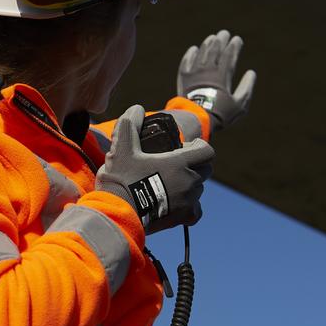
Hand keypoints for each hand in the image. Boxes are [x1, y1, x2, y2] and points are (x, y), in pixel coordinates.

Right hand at [96, 105, 214, 231]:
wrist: (118, 212)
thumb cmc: (121, 179)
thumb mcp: (122, 147)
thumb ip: (130, 124)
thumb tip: (137, 108)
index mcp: (180, 163)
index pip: (206, 151)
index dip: (198, 146)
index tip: (184, 147)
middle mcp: (190, 181)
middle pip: (205, 169)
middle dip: (195, 163)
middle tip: (175, 163)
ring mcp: (188, 201)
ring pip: (199, 188)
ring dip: (190, 182)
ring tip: (170, 181)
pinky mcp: (182, 217)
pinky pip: (196, 210)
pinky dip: (190, 206)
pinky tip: (177, 202)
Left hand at [177, 30, 255, 131]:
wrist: (196, 120)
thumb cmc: (221, 114)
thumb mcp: (240, 104)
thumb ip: (246, 87)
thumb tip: (251, 73)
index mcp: (222, 76)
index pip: (229, 56)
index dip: (234, 46)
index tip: (237, 39)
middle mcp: (208, 71)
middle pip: (215, 51)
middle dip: (221, 41)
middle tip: (224, 33)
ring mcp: (195, 73)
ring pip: (201, 54)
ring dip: (207, 44)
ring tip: (212, 37)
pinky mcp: (184, 78)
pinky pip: (186, 62)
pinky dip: (190, 54)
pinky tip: (194, 49)